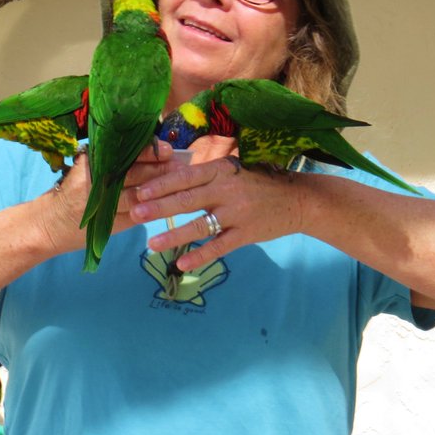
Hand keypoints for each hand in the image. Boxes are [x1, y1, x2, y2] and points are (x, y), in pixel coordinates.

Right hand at [36, 140, 181, 255]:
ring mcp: (101, 204)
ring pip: (137, 195)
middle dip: (161, 169)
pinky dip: (150, 210)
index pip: (125, 154)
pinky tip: (165, 206)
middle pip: (135, 172)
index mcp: (92, 164)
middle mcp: (96, 181)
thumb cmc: (70, 193)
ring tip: (180, 185)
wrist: (46, 224)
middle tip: (182, 165)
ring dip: (160, 189)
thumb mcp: (85, 171)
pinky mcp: (106, 223)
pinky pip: (134, 216)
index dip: (149, 151)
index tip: (168, 149)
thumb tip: (148, 152)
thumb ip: (111, 162)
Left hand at [130, 147, 306, 271]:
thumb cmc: (261, 182)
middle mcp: (227, 189)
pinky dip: (200, 255)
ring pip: (200, 225)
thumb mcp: (235, 170)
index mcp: (222, 169)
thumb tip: (172, 177)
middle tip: (135, 213)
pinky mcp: (247, 234)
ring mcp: (237, 213)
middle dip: (158, 207)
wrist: (299, 199)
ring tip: (152, 244)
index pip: (186, 176)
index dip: (162, 184)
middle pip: (187, 199)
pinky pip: (219, 246)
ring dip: (174, 235)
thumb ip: (209, 174)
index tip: (140, 190)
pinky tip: (182, 264)